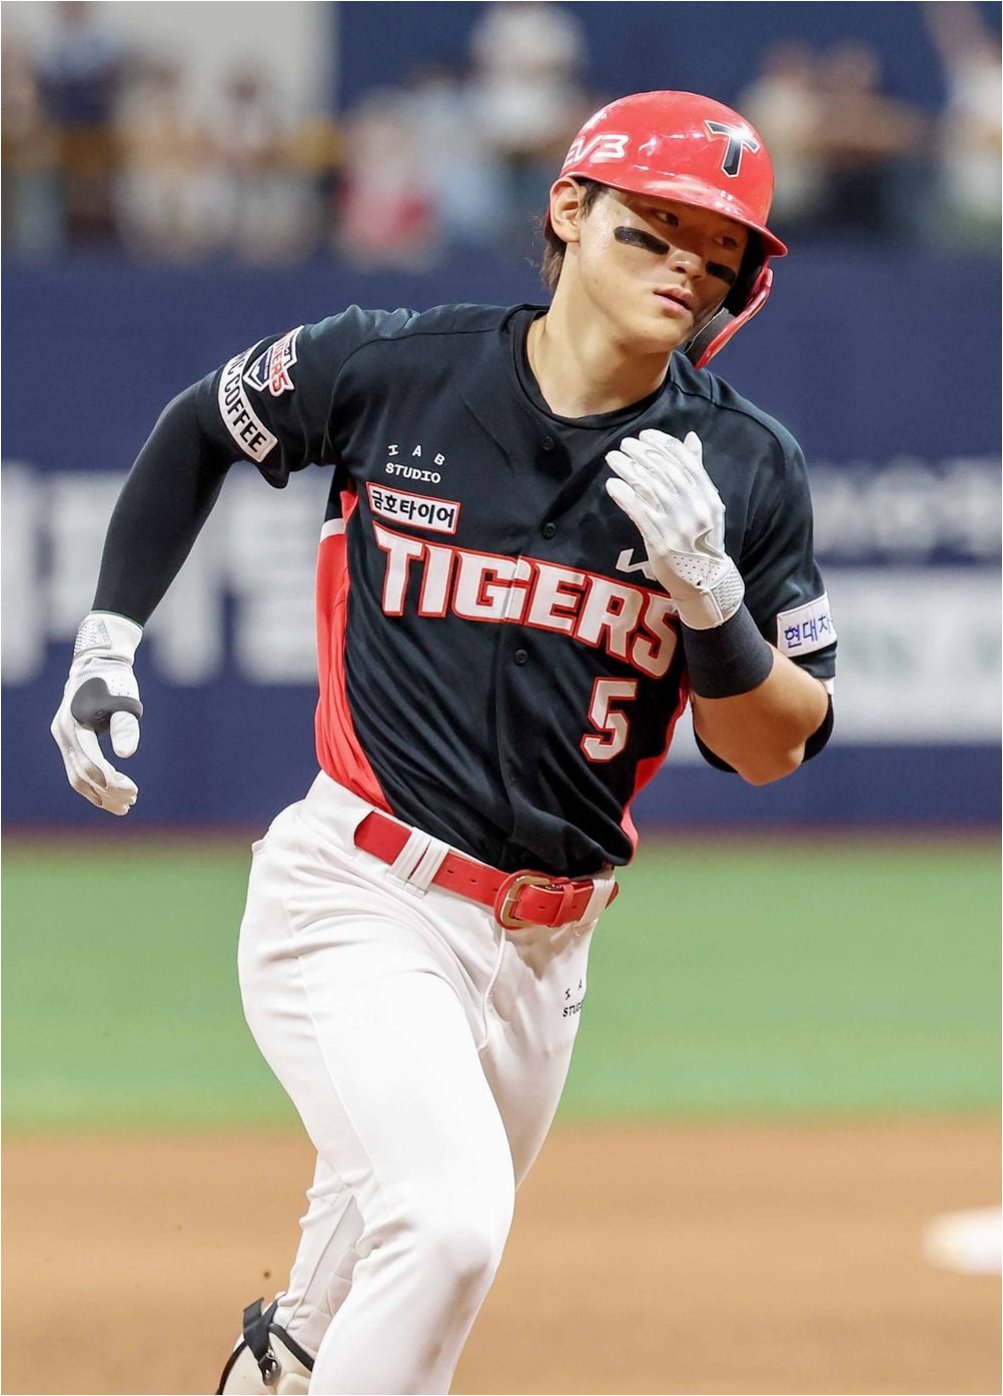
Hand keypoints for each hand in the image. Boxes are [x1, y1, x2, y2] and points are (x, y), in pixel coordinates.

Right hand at [51, 612, 143, 814]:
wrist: (97, 665)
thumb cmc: (115, 682)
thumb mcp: (125, 701)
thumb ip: (126, 727)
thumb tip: (126, 755)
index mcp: (73, 724)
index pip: (89, 761)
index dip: (110, 780)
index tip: (132, 791)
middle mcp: (63, 734)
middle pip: (81, 774)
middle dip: (107, 792)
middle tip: (132, 802)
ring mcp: (63, 739)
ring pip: (77, 777)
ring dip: (100, 795)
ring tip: (125, 806)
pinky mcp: (70, 742)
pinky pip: (78, 770)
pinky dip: (95, 785)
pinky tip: (113, 795)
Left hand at [605, 428, 744, 629]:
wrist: (704, 580)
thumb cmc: (701, 538)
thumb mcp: (707, 504)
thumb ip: (697, 471)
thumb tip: (690, 437)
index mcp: (709, 496)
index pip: (685, 461)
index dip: (663, 444)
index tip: (645, 435)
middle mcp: (696, 508)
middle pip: (664, 472)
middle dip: (642, 454)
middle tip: (624, 444)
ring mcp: (679, 525)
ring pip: (649, 489)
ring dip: (628, 470)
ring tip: (614, 458)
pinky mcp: (661, 542)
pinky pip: (639, 512)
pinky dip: (624, 495)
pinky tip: (612, 484)